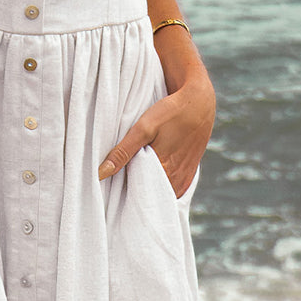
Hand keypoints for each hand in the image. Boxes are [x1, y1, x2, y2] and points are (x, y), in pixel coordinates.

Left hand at [98, 68, 215, 197]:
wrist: (200, 103)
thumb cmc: (171, 112)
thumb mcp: (143, 128)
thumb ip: (123, 152)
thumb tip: (100, 174)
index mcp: (165, 171)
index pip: (140, 196)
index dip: (126, 195)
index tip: (113, 191)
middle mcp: (177, 179)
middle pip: (151, 197)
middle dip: (136, 194)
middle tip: (121, 187)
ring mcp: (184, 178)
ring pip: (162, 193)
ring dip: (149, 190)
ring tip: (135, 181)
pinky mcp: (189, 174)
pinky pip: (173, 189)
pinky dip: (161, 186)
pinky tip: (152, 177)